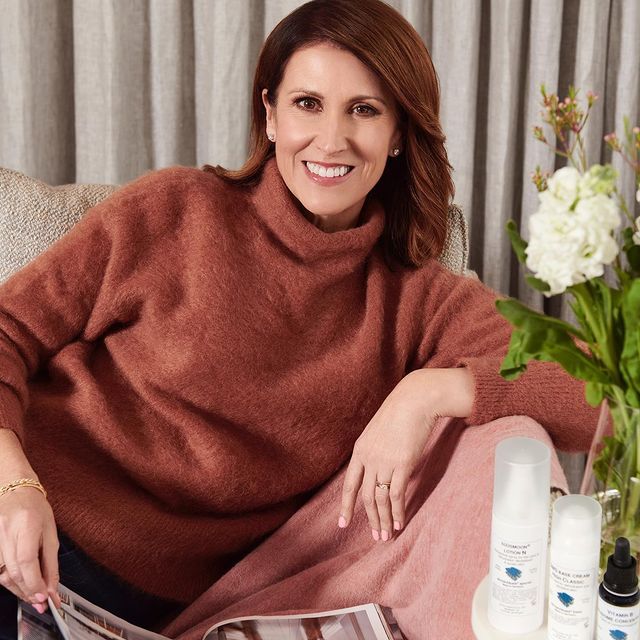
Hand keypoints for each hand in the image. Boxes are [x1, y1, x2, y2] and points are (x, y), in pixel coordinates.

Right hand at [0, 487, 60, 611]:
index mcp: (27, 523)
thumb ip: (51, 560)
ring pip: (3, 575)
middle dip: (29, 591)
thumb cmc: (35, 508)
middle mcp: (6, 532)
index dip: (34, 582)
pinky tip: (21, 584)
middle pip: (14, 571)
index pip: (27, 559)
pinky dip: (10, 582)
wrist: (14, 492)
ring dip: (19, 590)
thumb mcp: (51, 530)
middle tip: (42, 602)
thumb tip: (52, 587)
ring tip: (34, 595)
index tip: (45, 596)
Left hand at [338, 368, 474, 540]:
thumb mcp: (378, 432)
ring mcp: (384, 462)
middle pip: (365, 497)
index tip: (343, 524)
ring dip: (383, 519)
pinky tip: (399, 522)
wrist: (415, 400)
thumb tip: (377, 470)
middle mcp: (369, 458)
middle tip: (376, 536)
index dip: (345, 506)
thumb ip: (374, 451)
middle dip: (370, 519)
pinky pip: (397, 494)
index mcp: (360, 451)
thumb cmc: (400, 413)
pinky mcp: (402, 464)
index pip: (349, 484)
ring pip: (380, 499)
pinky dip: (398, 511)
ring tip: (386, 536)